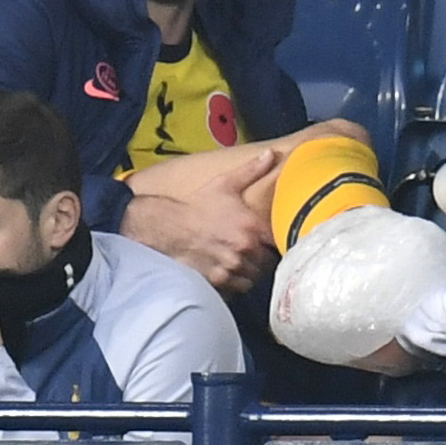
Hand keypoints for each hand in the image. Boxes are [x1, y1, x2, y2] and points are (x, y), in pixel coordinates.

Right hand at [120, 150, 278, 293]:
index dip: (277, 242)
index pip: (280, 243)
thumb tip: (271, 154)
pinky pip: (238, 289)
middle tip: (254, 251)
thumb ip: (252, 170)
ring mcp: (231, 268)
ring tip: (241, 261)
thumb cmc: (196, 206)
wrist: (165, 227)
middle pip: (268, 263)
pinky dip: (236, 283)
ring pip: (254, 278)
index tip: (271, 240)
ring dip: (251, 272)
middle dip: (263, 258)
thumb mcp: (224, 184)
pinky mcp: (218, 282)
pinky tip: (229, 271)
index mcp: (251, 227)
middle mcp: (244, 250)